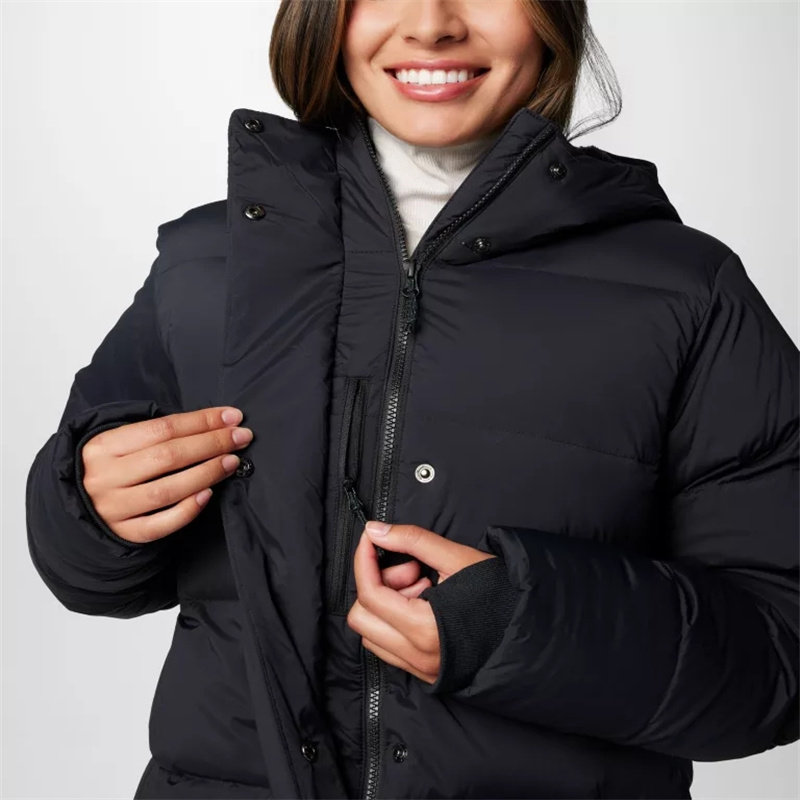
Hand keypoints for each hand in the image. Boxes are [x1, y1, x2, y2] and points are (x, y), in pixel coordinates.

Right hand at [80, 406, 252, 544]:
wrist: (77, 505)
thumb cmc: (112, 466)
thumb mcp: (122, 442)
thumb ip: (159, 433)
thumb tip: (216, 423)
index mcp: (103, 445)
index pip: (162, 428)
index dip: (202, 421)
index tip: (233, 417)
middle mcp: (105, 476)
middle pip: (167, 456)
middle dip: (211, 444)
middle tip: (241, 437)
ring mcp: (113, 507)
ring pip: (167, 490)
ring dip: (206, 474)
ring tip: (232, 462)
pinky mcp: (123, 533)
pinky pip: (160, 525)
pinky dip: (187, 510)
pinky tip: (208, 494)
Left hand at [347, 521, 495, 684]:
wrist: (536, 629)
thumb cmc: (503, 594)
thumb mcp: (458, 558)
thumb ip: (413, 540)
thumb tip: (375, 530)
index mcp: (423, 627)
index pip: (370, 592)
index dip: (364, 559)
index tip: (372, 539)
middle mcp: (417, 655)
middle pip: (362, 616)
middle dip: (379, 584)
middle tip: (413, 570)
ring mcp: (421, 668)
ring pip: (372, 634)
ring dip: (387, 605)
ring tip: (425, 588)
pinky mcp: (426, 673)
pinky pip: (389, 648)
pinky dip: (394, 621)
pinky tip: (426, 606)